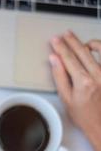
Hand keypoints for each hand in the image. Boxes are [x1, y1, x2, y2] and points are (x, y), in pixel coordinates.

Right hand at [49, 31, 100, 150]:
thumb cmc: (85, 116)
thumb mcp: (66, 98)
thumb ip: (60, 76)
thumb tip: (54, 60)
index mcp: (83, 82)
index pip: (68, 58)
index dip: (60, 47)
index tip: (55, 40)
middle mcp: (97, 75)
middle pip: (81, 51)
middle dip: (70, 41)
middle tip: (63, 35)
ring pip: (94, 50)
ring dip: (82, 42)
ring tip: (74, 38)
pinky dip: (98, 48)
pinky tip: (92, 46)